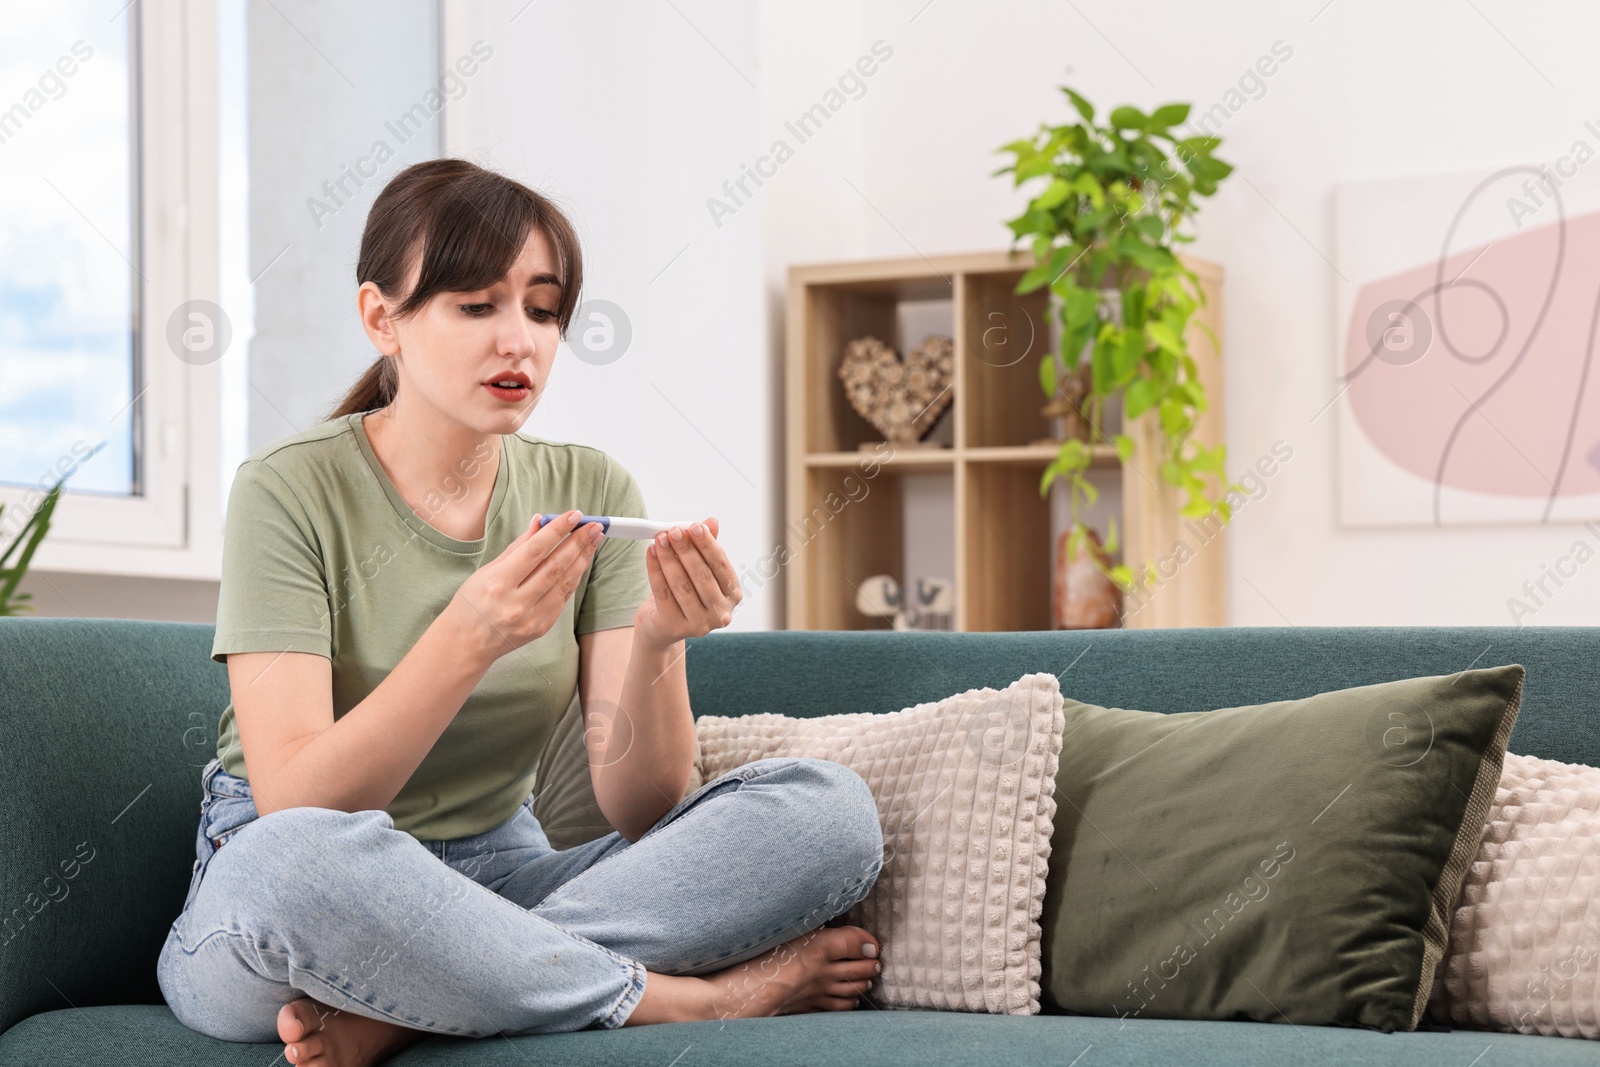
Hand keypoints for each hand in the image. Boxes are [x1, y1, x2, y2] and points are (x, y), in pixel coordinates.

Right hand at [441, 509, 602, 668]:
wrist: (467, 644)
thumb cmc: (472, 603)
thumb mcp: (487, 570)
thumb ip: (517, 547)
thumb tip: (539, 522)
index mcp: (498, 583)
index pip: (535, 550)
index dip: (557, 531)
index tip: (575, 515)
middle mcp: (516, 602)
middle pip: (555, 566)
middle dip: (578, 542)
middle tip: (595, 526)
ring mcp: (531, 618)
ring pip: (564, 583)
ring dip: (582, 559)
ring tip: (594, 540)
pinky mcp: (541, 628)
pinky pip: (563, 598)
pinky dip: (574, 578)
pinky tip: (581, 563)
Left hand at [634, 517, 742, 648]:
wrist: (662, 625)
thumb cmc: (685, 593)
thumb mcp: (697, 568)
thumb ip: (705, 547)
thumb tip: (711, 521)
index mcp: (732, 595)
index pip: (721, 565)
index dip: (707, 545)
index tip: (694, 527)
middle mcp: (721, 613)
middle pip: (702, 575)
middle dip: (686, 550)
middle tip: (673, 531)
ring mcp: (699, 624)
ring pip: (682, 584)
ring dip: (669, 558)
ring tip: (660, 540)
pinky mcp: (675, 627)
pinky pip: (663, 593)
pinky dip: (655, 570)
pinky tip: (651, 554)